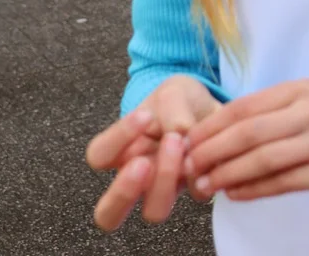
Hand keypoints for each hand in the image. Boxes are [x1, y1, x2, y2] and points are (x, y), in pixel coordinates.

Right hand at [86, 75, 221, 231]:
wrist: (207, 106)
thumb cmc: (178, 101)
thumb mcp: (172, 94)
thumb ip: (171, 112)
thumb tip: (180, 135)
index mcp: (121, 151)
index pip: (99, 155)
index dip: (116, 139)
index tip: (144, 116)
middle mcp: (137, 178)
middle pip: (108, 213)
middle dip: (123, 192)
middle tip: (143, 163)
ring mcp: (164, 189)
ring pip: (154, 211)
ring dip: (166, 179)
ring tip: (180, 145)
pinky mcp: (195, 188)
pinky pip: (196, 193)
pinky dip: (203, 171)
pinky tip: (209, 148)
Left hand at [184, 78, 308, 201]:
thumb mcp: (300, 103)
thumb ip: (265, 113)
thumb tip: (214, 133)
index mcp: (298, 90)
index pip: (245, 107)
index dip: (212, 126)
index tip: (189, 141)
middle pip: (250, 133)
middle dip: (214, 151)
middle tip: (191, 166)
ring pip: (264, 160)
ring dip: (229, 174)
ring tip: (207, 184)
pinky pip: (283, 182)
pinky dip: (254, 189)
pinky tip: (234, 193)